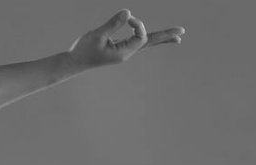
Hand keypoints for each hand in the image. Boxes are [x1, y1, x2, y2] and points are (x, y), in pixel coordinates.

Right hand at [66, 9, 184, 69]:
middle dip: (165, 37)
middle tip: (182, 32)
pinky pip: (138, 43)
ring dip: (161, 39)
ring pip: (146, 44)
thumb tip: (128, 12)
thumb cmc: (83, 50)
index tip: (128, 18)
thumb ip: (113, 24)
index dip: (138, 24)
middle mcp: (126, 54)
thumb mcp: (97, 35)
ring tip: (178, 39)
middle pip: (150, 43)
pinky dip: (148, 39)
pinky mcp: (120, 49)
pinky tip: (155, 39)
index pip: (141, 36)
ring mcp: (124, 52)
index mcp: (123, 53)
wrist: (73, 63)